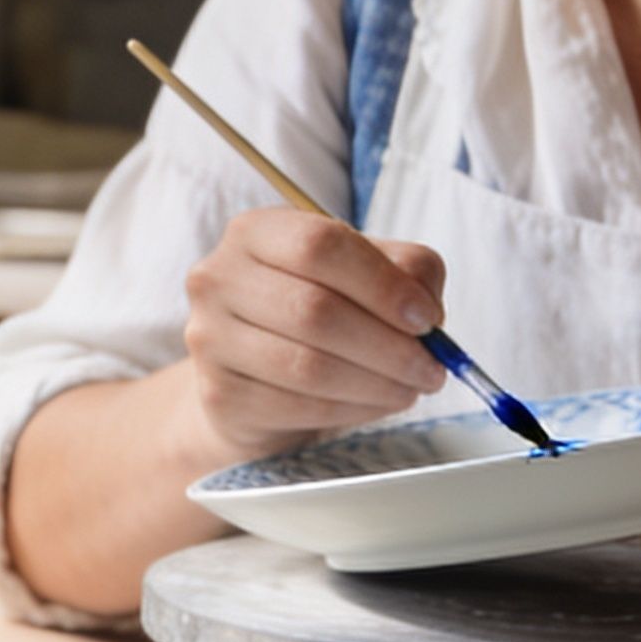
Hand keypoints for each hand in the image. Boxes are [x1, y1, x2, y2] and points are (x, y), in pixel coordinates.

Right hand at [178, 207, 453, 461]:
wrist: (256, 376)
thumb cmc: (317, 311)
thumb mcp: (363, 273)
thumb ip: (405, 271)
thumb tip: (426, 311)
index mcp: (256, 231)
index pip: (320, 244)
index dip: (382, 283)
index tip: (427, 318)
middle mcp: (219, 277)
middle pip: (314, 309)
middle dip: (389, 346)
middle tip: (431, 368)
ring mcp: (209, 337)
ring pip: (307, 365)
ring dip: (376, 384)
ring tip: (410, 388)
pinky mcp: (218, 393)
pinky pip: (297, 407)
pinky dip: (351, 410)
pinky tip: (376, 404)